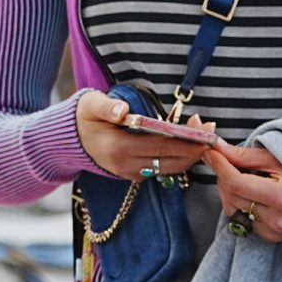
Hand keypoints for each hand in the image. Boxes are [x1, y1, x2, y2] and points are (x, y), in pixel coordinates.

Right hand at [73, 89, 215, 182]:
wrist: (71, 140)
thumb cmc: (84, 118)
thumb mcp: (91, 105)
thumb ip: (107, 107)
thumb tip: (123, 111)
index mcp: (119, 148)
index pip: (163, 146)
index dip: (187, 140)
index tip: (205, 130)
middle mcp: (127, 166)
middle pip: (173, 161)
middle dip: (195, 147)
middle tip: (209, 129)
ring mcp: (131, 173)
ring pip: (172, 168)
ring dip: (190, 154)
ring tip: (202, 135)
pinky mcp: (135, 175)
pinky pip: (163, 168)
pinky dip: (178, 158)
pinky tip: (187, 143)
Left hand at [204, 143, 281, 243]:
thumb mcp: (275, 160)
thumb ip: (243, 156)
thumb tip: (215, 148)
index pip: (237, 183)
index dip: (220, 166)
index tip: (212, 152)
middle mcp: (278, 220)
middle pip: (231, 195)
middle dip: (222, 175)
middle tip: (224, 160)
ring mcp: (272, 232)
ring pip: (231, 207)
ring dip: (227, 189)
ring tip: (240, 175)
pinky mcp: (268, 237)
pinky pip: (238, 218)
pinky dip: (235, 202)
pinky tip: (246, 192)